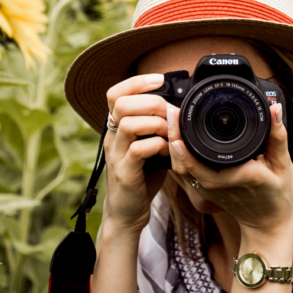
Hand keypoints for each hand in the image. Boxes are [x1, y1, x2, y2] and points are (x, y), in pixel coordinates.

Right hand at [102, 73, 169, 235]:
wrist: (127, 213)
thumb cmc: (142, 177)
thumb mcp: (149, 147)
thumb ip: (158, 129)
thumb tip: (181, 110)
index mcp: (116, 128)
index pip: (115, 93)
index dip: (136, 82)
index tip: (159, 79)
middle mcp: (112, 138)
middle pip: (121, 103)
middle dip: (151, 102)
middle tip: (171, 113)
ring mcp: (116, 155)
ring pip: (128, 124)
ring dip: (156, 124)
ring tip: (170, 133)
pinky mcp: (124, 173)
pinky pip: (138, 150)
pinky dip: (157, 146)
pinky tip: (168, 151)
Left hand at [166, 103, 292, 244]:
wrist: (269, 224)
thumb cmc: (279, 196)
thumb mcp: (284, 165)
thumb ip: (277, 136)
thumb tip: (274, 108)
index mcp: (236, 177)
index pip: (201, 163)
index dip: (184, 145)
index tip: (179, 119)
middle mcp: (217, 185)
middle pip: (183, 163)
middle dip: (173, 136)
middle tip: (172, 111)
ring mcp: (208, 190)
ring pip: (180, 168)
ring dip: (173, 144)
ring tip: (173, 119)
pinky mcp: (205, 190)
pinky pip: (185, 172)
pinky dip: (178, 155)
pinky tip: (178, 137)